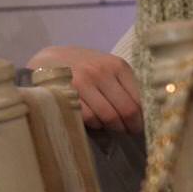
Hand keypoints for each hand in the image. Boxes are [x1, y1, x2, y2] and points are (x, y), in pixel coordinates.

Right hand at [26, 45, 141, 133]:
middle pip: (127, 110)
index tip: (140, 125)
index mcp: (117, 65)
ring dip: (111, 126)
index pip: (140, 99)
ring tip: (109, 125)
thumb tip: (145, 114)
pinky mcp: (67, 93)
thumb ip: (124, 86)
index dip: (143, 117)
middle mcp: (101, 71)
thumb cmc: (83, 67)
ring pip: (109, 117)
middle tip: (127, 131)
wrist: (47, 60)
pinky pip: (89, 118)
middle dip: (129, 126)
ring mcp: (82, 82)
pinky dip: (94, 124)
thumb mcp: (106, 68)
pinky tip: (92, 120)